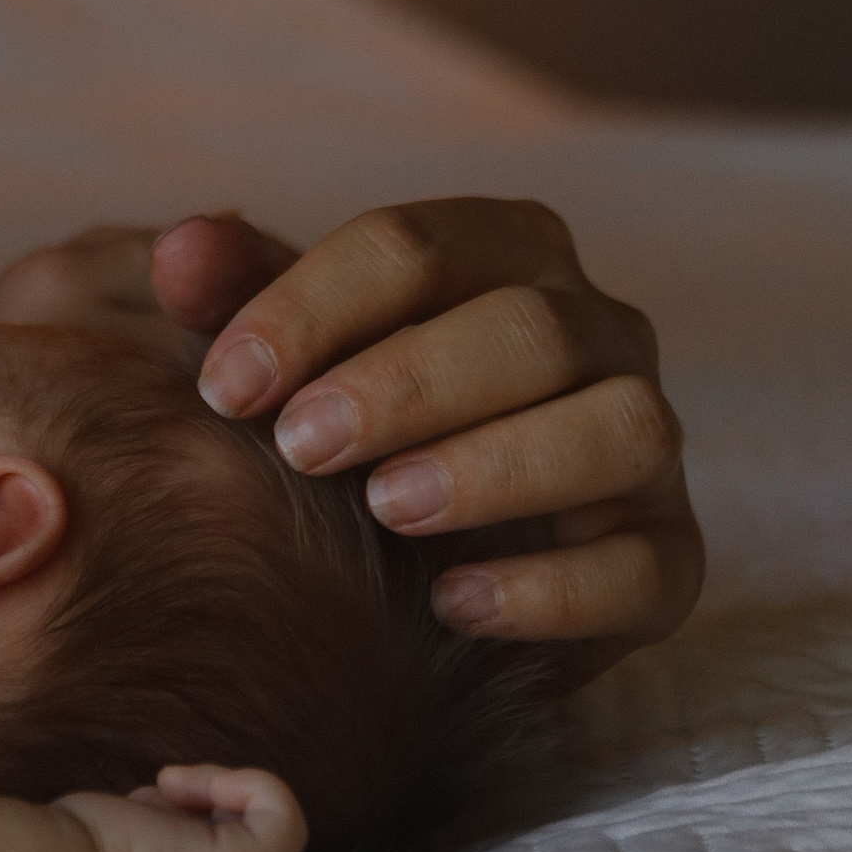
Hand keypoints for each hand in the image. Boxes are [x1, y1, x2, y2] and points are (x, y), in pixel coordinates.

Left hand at [0, 199, 704, 666]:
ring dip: (497, 466)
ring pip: (620, 428)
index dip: (313, 306)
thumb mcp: (294, 354)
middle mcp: (600, 330)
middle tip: (300, 447)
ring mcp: (647, 444)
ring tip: (387, 511)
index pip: (416, 246)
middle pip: (527, 327)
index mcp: (508, 249)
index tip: (224, 387)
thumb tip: (179, 249)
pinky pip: (646, 568)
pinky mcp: (671, 556)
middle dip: (406, 384)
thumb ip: (237, 297)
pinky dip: (555, 589)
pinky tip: (453, 605)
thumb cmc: (355, 422)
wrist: (428, 556)